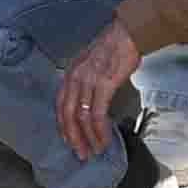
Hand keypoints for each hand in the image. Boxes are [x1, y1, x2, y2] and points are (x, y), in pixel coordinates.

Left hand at [52, 20, 144, 159]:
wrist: (127, 34)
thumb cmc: (112, 48)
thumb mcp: (90, 64)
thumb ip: (85, 81)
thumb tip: (87, 102)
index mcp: (70, 73)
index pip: (60, 104)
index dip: (63, 125)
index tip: (68, 140)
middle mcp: (74, 77)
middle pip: (67, 114)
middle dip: (73, 137)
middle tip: (80, 153)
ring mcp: (88, 81)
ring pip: (82, 117)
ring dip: (89, 137)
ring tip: (95, 150)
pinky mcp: (104, 85)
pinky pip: (98, 114)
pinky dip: (100, 130)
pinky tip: (104, 139)